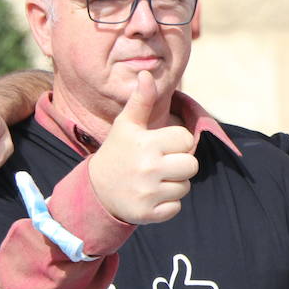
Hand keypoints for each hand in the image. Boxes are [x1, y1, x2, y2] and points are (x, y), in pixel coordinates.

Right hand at [88, 71, 197, 224]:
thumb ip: (141, 101)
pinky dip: (167, 204)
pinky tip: (151, 196)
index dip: (176, 143)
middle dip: (180, 165)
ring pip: (185, 187)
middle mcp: (147, 168)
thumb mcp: (127, 125)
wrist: (96, 190)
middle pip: (192, 165)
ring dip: (174, 184)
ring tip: (153, 180)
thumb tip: (147, 74)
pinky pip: (176, 208)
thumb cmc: (118, 152)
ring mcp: (148, 193)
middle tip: (160, 164)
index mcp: (146, 144)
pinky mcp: (148, 214)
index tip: (159, 146)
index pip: (186, 140)